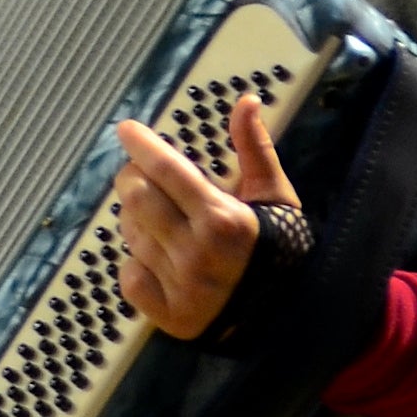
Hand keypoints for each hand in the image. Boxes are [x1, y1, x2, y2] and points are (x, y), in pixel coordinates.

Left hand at [109, 92, 299, 341]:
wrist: (290, 315)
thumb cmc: (279, 247)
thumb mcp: (274, 196)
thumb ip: (255, 148)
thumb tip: (246, 100)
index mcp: (224, 219)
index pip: (167, 170)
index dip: (142, 145)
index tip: (126, 129)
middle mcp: (197, 252)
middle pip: (136, 198)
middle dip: (133, 178)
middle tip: (143, 174)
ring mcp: (180, 287)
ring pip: (130, 233)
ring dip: (138, 219)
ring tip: (165, 221)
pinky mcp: (167, 315)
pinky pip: (129, 275)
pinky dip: (138, 262)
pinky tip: (163, 259)